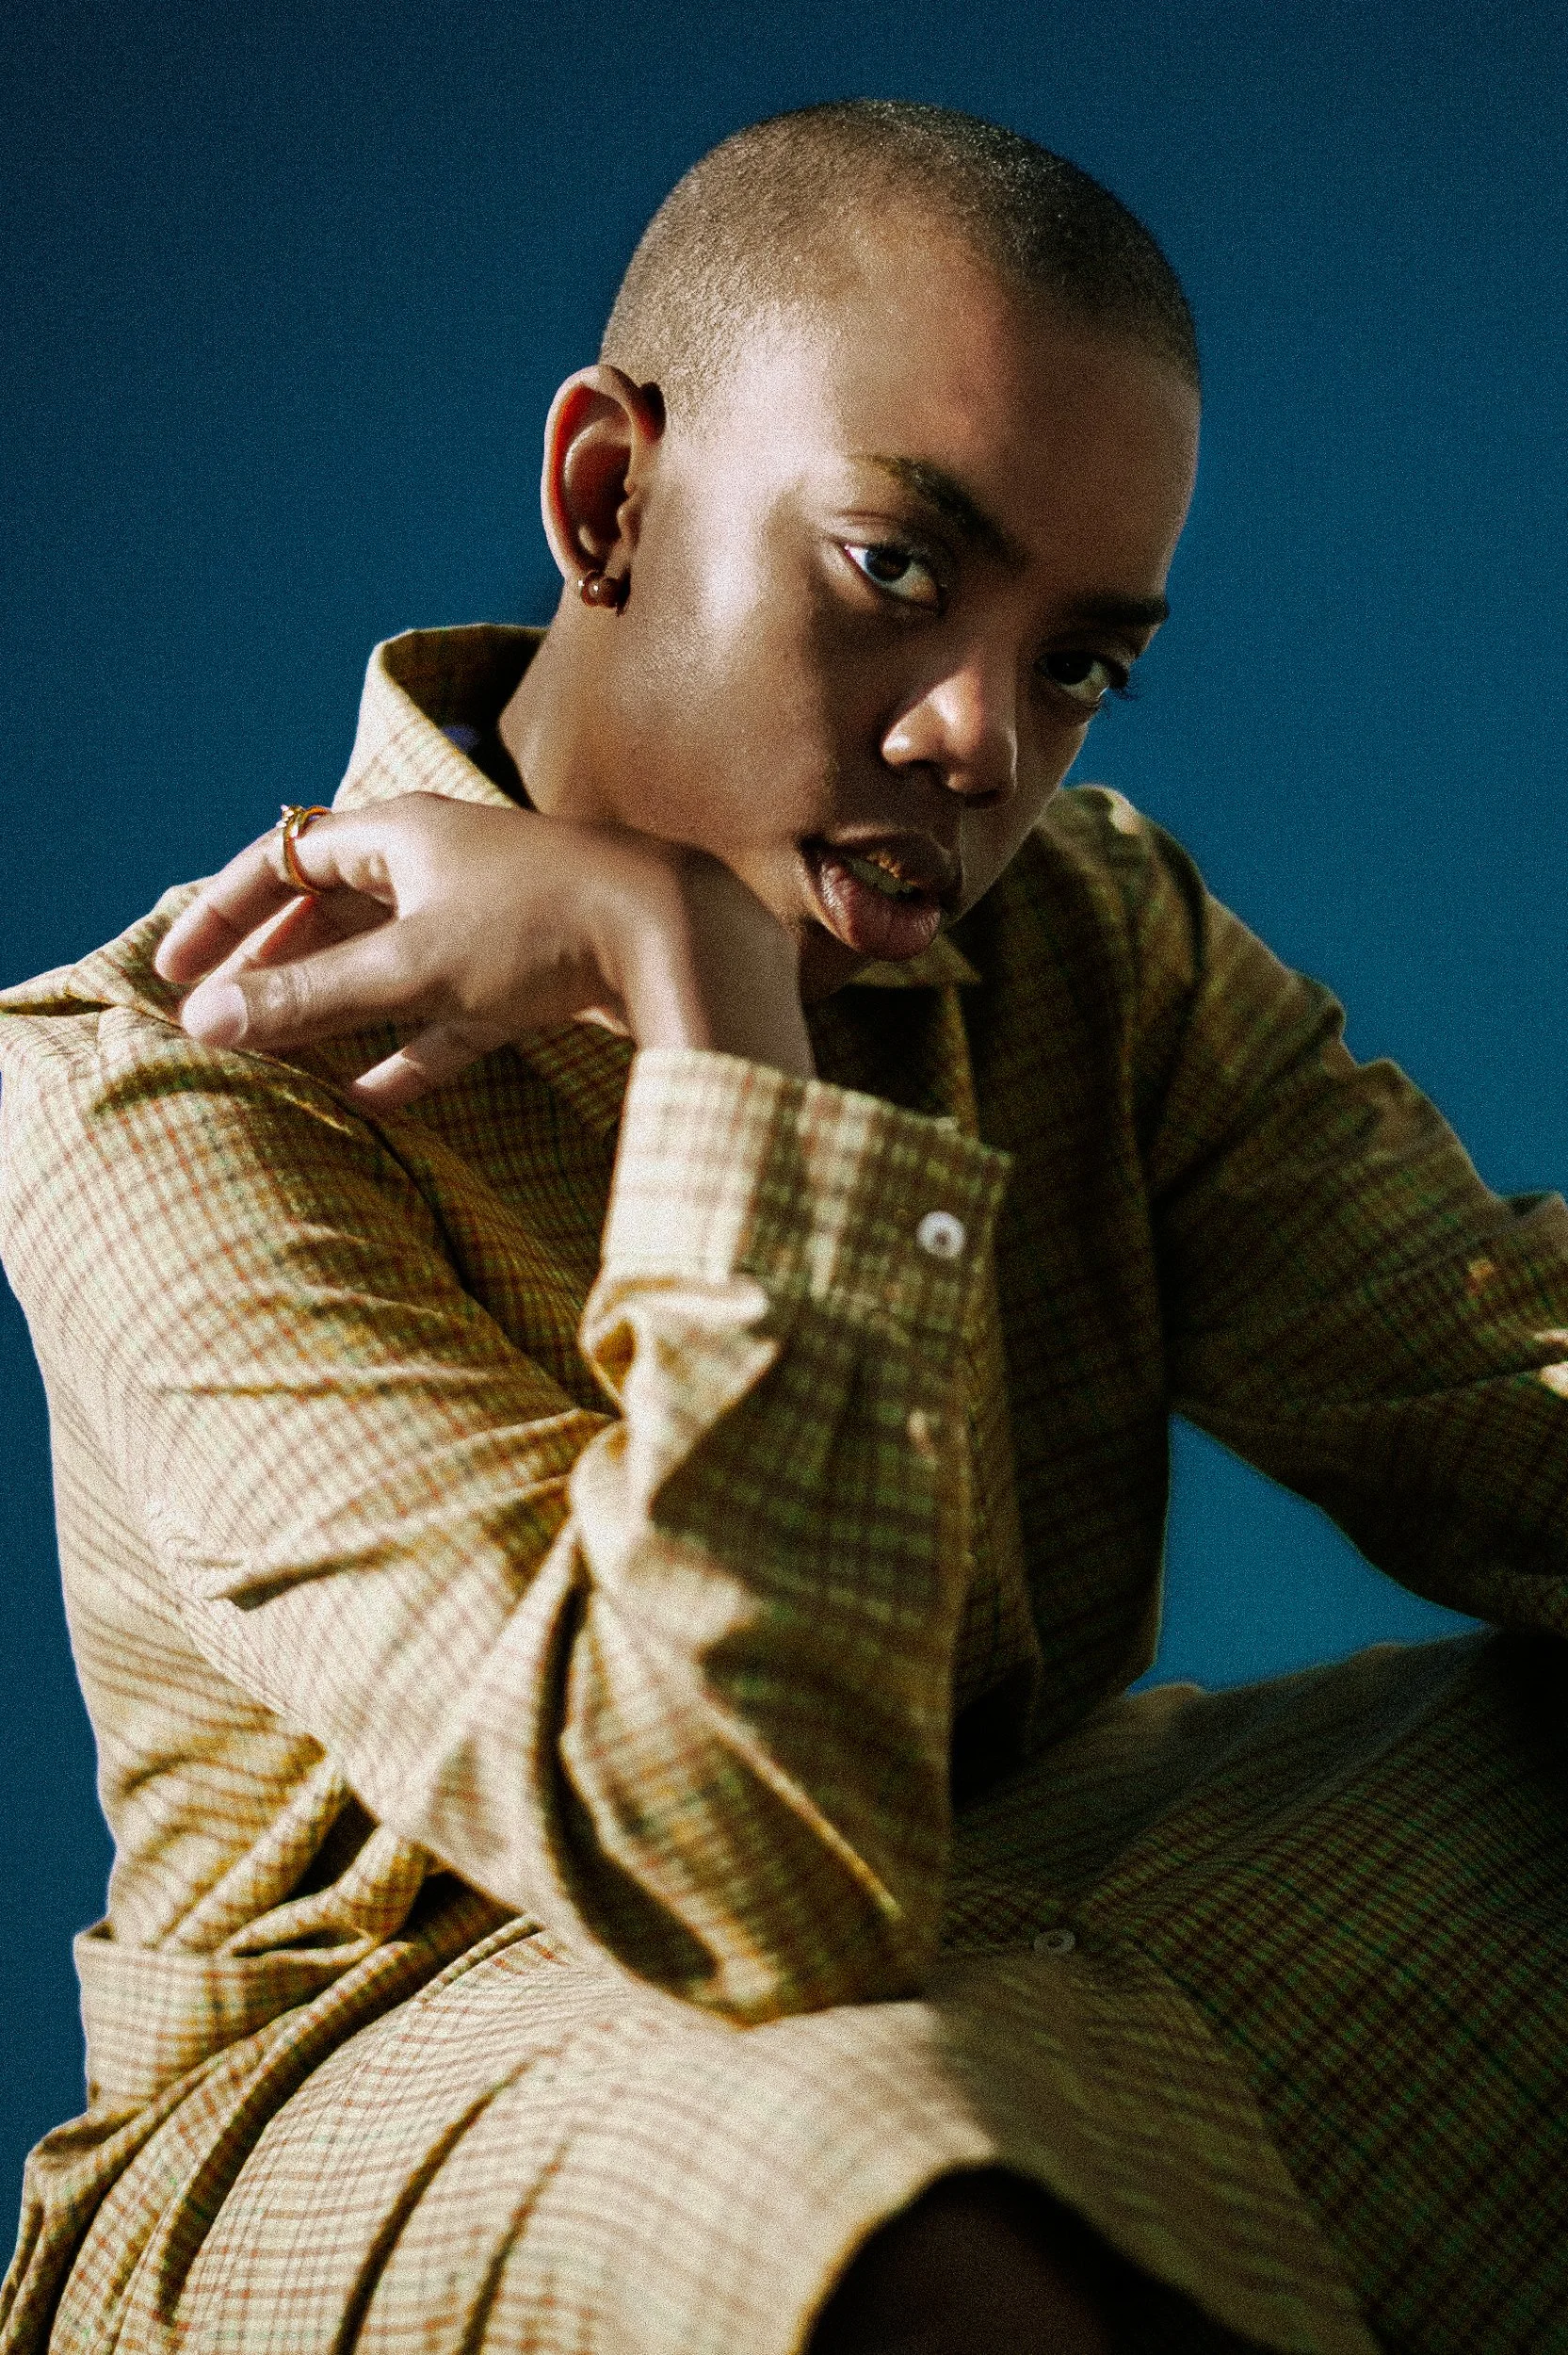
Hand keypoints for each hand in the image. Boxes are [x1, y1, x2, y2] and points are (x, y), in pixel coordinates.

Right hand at [153, 795, 814, 1105]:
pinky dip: (410, 1050)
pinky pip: (452, 1014)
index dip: (226, 912)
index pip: (287, 859)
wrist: (680, 936)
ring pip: (392, 964)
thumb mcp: (410, 965)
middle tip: (218, 1016)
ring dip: (337, 1009)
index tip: (176, 969)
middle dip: (275, 965)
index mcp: (404, 832)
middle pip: (336, 910)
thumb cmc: (540, 928)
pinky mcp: (534, 972)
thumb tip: (205, 1022)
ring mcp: (492, 918)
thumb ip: (309, 998)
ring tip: (279, 1056)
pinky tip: (371, 1098)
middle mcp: (444, 862)